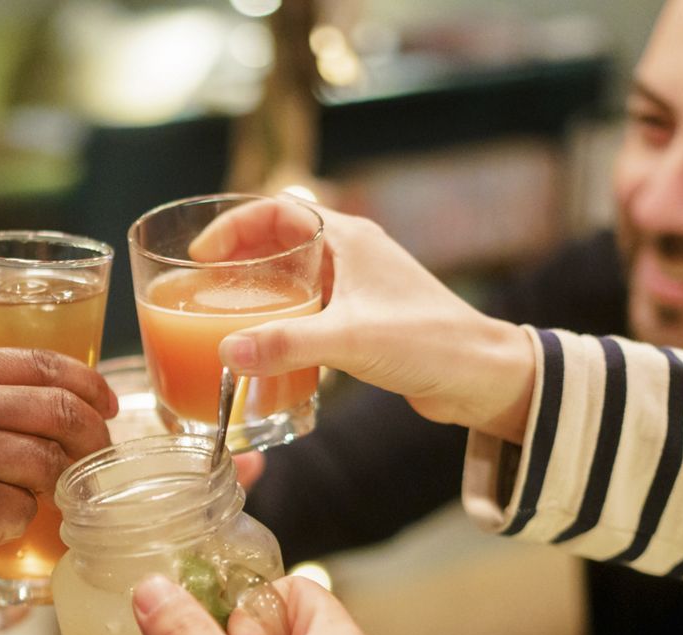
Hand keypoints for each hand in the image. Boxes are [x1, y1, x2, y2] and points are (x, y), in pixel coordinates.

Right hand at [0, 346, 118, 628]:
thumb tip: (25, 414)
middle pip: (60, 408)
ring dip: (56, 490)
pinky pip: (23, 512)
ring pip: (50, 462)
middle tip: (100, 464)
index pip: (38, 361)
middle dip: (94, 438)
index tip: (106, 406)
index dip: (85, 384)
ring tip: (38, 508)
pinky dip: (16, 528)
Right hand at [192, 197, 537, 441]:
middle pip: (278, 241)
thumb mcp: (350, 340)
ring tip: (226, 319)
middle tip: (203, 290)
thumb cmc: (428, 342)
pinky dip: (282, 320)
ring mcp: (357, 287)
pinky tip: (266, 349)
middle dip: (238, 261)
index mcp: (348, 238)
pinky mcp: (363, 320)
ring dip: (259, 292)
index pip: (277, 209)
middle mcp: (351, 254)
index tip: (202, 257)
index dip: (233, 226)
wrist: (481, 376)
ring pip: (293, 277)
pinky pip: (308, 309)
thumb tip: (227, 352)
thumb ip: (286, 344)